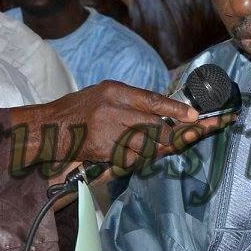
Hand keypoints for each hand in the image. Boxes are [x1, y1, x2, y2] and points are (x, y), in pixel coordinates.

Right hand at [10, 81, 235, 175]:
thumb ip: (132, 103)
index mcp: (115, 92)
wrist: (46, 130)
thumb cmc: (76, 112)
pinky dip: (139, 159)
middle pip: (157, 127)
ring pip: (147, 146)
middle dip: (181, 134)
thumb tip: (167, 114)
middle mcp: (113, 109)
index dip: (177, 111)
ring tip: (176, 143)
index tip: (197, 117)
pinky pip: (131, 158)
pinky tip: (142, 155)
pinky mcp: (103, 151)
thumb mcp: (104, 96)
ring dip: (161, 149)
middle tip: (204, 132)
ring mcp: (107, 132)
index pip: (153, 101)